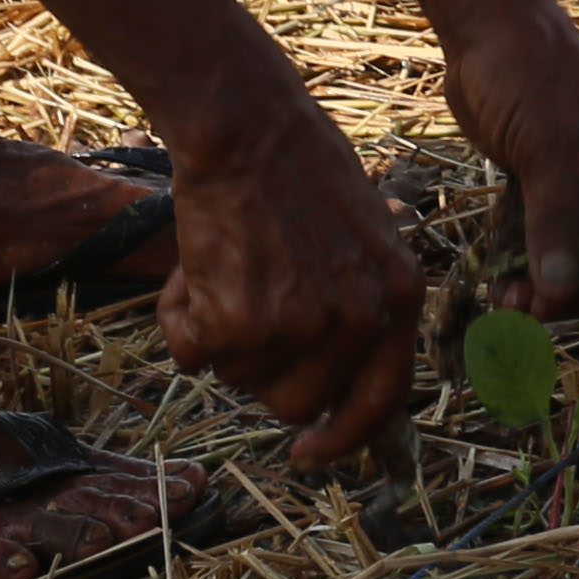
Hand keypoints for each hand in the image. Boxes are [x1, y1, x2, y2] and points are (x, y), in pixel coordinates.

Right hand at [156, 84, 430, 470]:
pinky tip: (194, 264)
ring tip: (224, 263)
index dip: (345, 433)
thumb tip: (331, 391)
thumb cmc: (298, 168)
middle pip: (299, 402)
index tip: (309, 451)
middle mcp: (358, 318)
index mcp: (399, 296)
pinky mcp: (238, 321)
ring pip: (238, 376)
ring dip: (219, 335)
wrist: (248, 127)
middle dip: (262, 372)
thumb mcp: (364, 236)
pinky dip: (179, 318)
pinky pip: (191, 353)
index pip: (385, 397)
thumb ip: (358, 305)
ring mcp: (299, 325)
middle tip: (242, 311)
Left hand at [445, 11, 578, 323]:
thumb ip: (558, 219)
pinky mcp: (549, 184)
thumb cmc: (533, 71)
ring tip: (509, 306)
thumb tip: (561, 290)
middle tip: (537, 314)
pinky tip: (501, 290)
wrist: (481, 30)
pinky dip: (525, 264)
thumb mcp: (550, 147)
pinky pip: (545, 237)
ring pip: (578, 248)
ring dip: (545, 283)